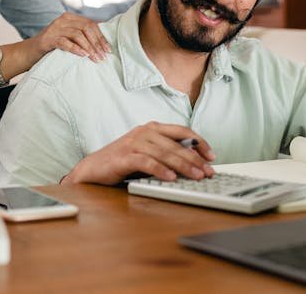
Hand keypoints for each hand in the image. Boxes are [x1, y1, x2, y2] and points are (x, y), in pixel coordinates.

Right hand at [32, 13, 110, 61]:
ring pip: (77, 35)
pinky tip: (83, 55)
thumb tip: (102, 44)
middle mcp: (62, 20)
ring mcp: (54, 28)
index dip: (101, 37)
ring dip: (89, 47)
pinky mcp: (47, 39)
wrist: (28, 53)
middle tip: (103, 57)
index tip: (108, 50)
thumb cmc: (51, 47)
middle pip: (86, 28)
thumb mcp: (67, 38)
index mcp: (69, 18)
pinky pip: (64, 42)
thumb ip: (81, 36)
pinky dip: (75, 48)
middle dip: (97, 43)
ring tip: (95, 58)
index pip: (91, 24)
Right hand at [63, 122, 215, 185]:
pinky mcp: (124, 156)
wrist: (93, 169)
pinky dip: (160, 170)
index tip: (212, 156)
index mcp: (152, 128)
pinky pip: (146, 162)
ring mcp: (133, 143)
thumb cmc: (122, 162)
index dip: (199, 142)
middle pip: (176, 144)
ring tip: (196, 176)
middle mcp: (144, 132)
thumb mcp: (147, 154)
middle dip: (195, 159)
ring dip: (183, 165)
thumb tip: (193, 164)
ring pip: (164, 153)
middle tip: (208, 172)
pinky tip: (170, 178)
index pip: (182, 131)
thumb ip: (166, 154)